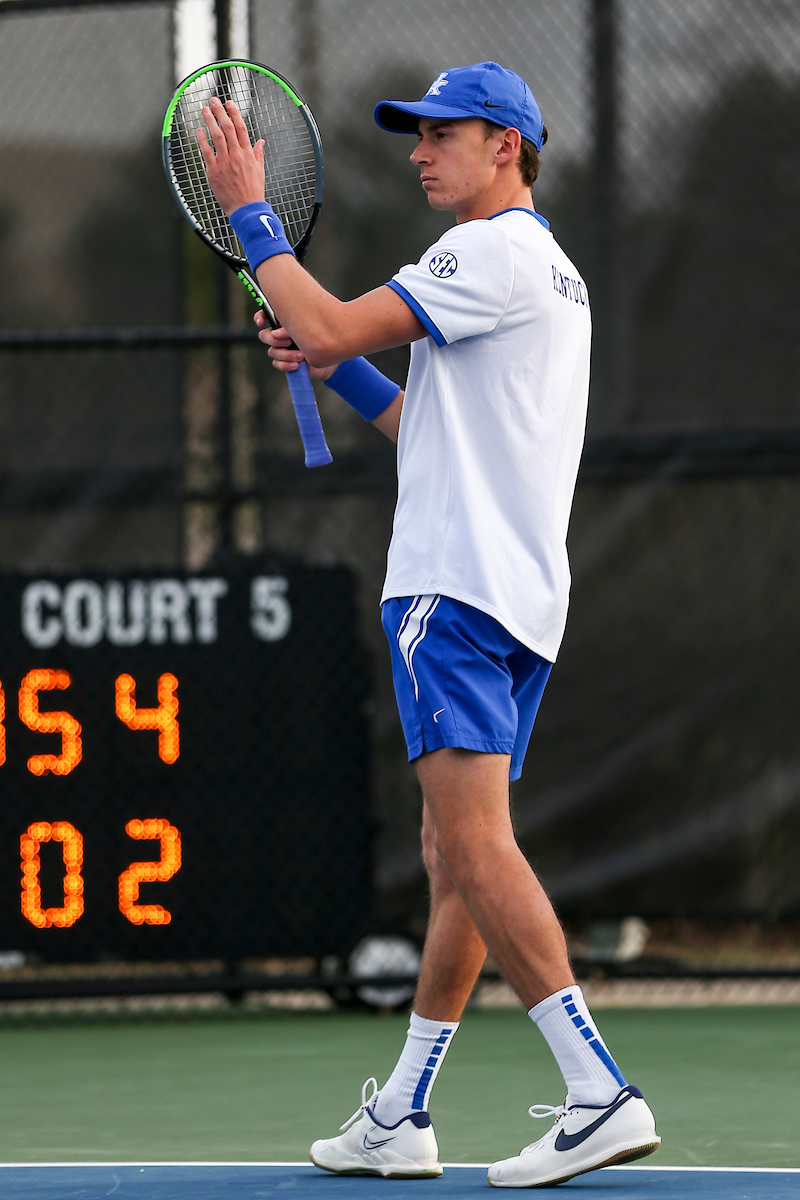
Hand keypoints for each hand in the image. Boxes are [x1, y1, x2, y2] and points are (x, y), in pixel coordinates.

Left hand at [197, 96, 265, 216]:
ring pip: (216, 136)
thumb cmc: (253, 192)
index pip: (241, 128)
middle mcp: (236, 155)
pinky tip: (199, 130)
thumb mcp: (259, 171)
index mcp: (247, 154)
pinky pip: (206, 152)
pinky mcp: (214, 171)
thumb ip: (258, 154)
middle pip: (227, 128)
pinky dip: (202, 139)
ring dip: (210, 121)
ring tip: (204, 109)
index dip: (234, 113)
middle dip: (220, 112)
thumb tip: (260, 141)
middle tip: (213, 100)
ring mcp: (224, 162)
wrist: (246, 209)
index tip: (229, 103)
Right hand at [254, 311, 335, 381]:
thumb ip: (291, 327)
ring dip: (286, 354)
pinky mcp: (285, 362)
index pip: (266, 315)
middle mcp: (280, 335)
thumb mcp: (307, 328)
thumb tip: (277, 333)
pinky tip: (297, 365)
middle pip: (264, 335)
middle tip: (289, 341)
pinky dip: (286, 365)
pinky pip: (277, 364)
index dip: (260, 317)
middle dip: (274, 340)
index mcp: (284, 322)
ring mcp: (282, 349)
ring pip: (272, 352)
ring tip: (302, 356)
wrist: (331, 360)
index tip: (261, 322)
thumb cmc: (320, 338)